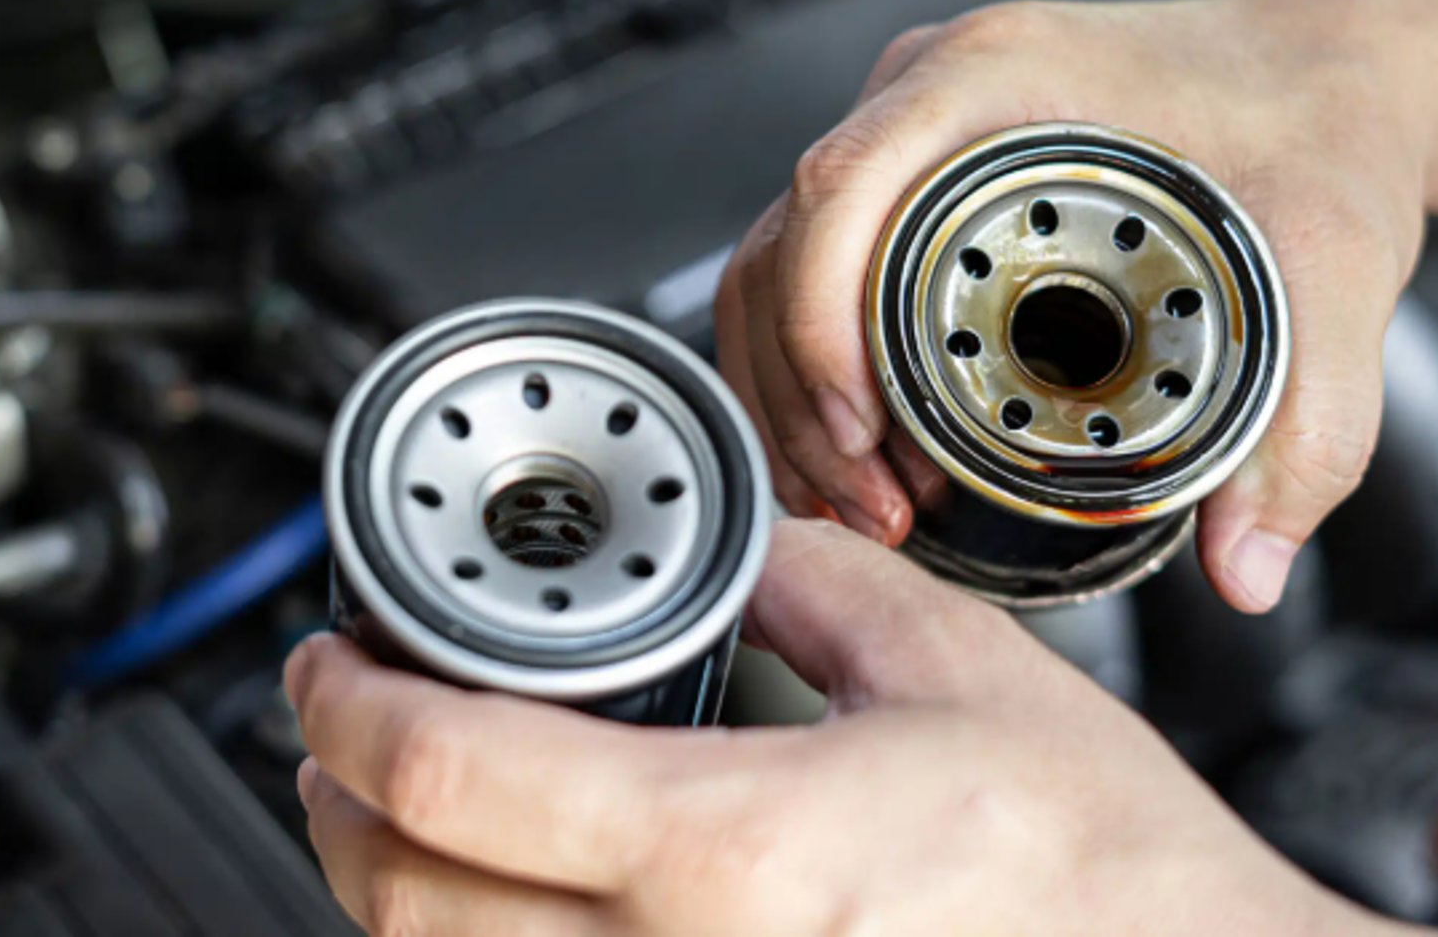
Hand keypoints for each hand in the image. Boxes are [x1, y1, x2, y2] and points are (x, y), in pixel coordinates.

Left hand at [285, 518, 1424, 935]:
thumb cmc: (1108, 875)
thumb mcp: (956, 671)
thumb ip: (815, 580)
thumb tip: (737, 537)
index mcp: (732, 849)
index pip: (452, 777)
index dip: (351, 707)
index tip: (330, 661)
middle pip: (404, 902)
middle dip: (336, 797)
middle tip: (334, 720)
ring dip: (388, 884)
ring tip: (396, 801)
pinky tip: (508, 899)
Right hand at [715, 0, 1431, 611]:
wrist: (1322, 81)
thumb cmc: (1313, 132)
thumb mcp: (1332, 269)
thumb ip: (1310, 424)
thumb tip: (1247, 569)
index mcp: (999, 78)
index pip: (844, 185)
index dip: (820, 320)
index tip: (862, 433)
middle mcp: (926, 97)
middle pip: (788, 244)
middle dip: (804, 396)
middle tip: (873, 510)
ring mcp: (908, 140)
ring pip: (778, 269)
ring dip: (795, 398)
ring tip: (868, 506)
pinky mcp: (909, 186)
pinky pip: (811, 277)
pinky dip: (812, 376)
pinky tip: (860, 461)